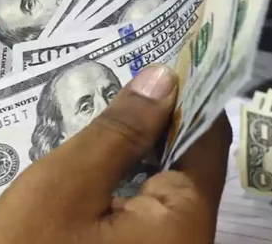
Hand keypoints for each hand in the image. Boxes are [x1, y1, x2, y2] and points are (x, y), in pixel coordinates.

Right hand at [0, 65, 231, 243]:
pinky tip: (94, 153)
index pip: (207, 134)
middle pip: (187, 159)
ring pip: (162, 185)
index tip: (162, 46)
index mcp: (184, 218)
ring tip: (106, 96)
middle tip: (123, 63)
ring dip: (137, 145)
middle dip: (156, 112)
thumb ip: (117, 130)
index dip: (188, 89)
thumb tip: (164, 77)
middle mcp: (188, 241)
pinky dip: (123, 180)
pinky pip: (142, 213)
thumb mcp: (64, 187)